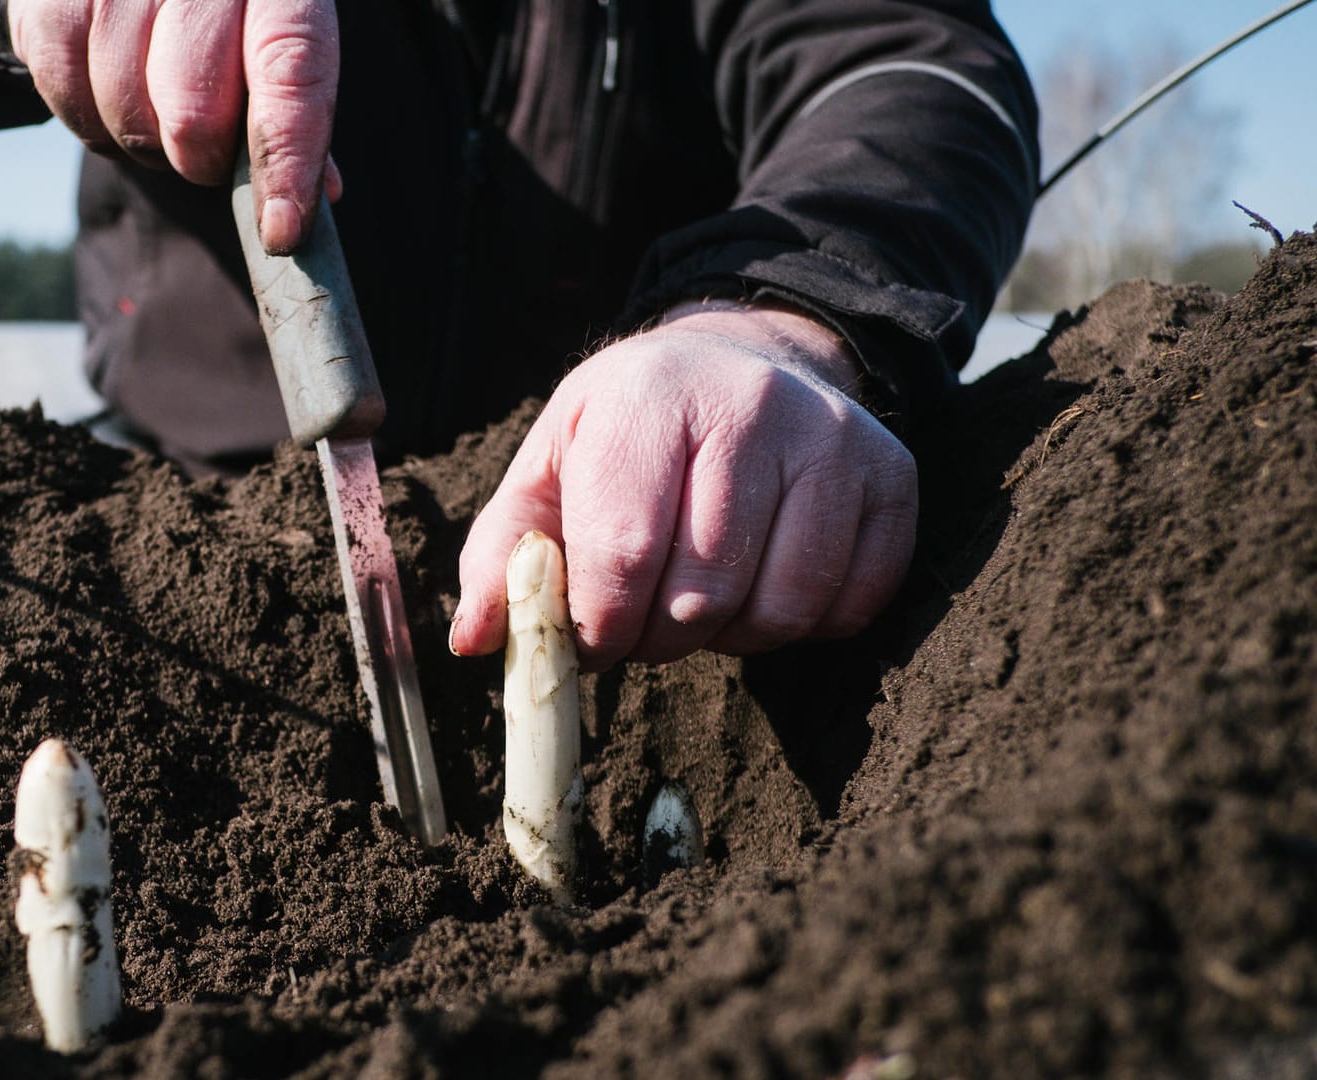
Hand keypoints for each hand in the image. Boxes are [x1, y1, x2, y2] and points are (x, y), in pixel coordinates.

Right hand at [5, 0, 341, 253]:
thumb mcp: (270, 43)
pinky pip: (66, 92)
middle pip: (194, 110)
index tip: (279, 230)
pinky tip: (107, 98)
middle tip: (202, 150)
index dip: (285, 158)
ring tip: (154, 113)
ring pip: (126, 108)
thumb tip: (304, 208)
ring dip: (141, 141)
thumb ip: (293, 116)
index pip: (292, 72)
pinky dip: (88, 120)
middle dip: (198, 158)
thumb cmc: (220, 17)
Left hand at [449, 302, 918, 668]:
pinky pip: (849, 605)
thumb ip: (505, 553)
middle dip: (659, 636)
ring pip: (780, 608)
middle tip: (645, 618)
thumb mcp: (550, 465)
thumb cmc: (630, 430)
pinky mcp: (893, 476)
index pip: (622, 549)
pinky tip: (763, 582)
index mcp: (648, 395)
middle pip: (701, 592)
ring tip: (703, 595)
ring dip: (731, 636)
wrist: (743, 362)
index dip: (599, 624)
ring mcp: (835, 437)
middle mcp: (751, 403)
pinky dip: (801, 623)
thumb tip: (477, 641)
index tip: (591, 637)